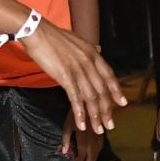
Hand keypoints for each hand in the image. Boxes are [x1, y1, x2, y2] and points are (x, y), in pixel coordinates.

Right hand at [20, 22, 125, 136]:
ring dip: (95, 115)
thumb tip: (99, 50)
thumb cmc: (53, 36)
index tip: (123, 103)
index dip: (116, 90)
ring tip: (98, 129)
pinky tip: (82, 124)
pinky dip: (80, 113)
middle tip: (110, 124)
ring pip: (91, 97)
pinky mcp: (65, 76)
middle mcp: (89, 62)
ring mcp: (78, 69)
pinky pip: (75, 98)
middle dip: (107, 110)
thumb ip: (89, 48)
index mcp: (93, 53)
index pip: (109, 75)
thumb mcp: (76, 40)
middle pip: (102, 90)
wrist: (36, 30)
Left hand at [62, 109, 105, 160]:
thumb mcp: (67, 125)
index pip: (82, 155)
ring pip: (97, 153)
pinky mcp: (102, 133)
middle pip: (91, 157)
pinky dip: (97, 154)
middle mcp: (93, 141)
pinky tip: (94, 155)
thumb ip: (66, 139)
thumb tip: (64, 152)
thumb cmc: (74, 114)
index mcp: (83, 139)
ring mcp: (99, 137)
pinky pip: (101, 147)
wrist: (89, 103)